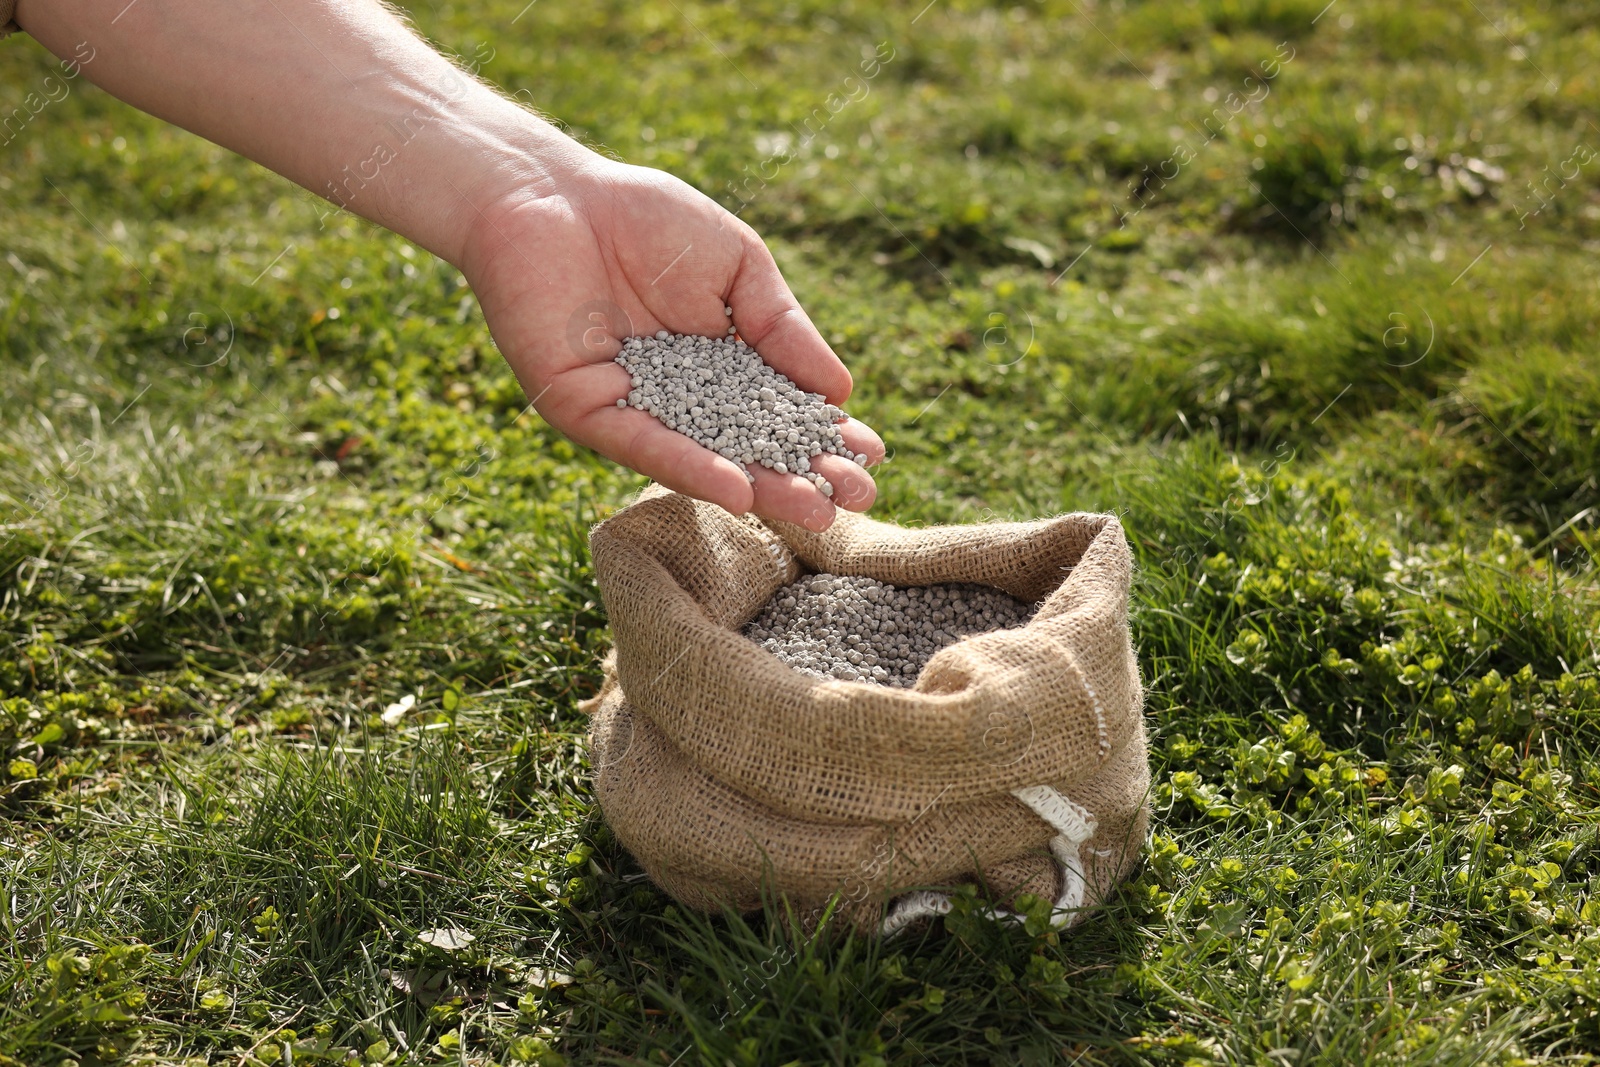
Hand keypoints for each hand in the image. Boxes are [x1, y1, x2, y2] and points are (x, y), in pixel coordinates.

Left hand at [458, 157, 883, 530]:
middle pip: (749, 446)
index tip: (872, 454)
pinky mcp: (586, 410)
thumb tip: (840, 390)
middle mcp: (679, 397)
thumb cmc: (644, 217)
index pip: (780, 410)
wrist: (549, 192)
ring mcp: (634, 408)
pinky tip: (737, 488)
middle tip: (856, 500)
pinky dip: (690, 468)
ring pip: (703, 459)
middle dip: (803, 474)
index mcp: (719, 363)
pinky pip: (644, 446)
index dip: (824, 433)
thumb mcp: (739, 266)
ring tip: (812, 510)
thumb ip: (782, 328)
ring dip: (759, 487)